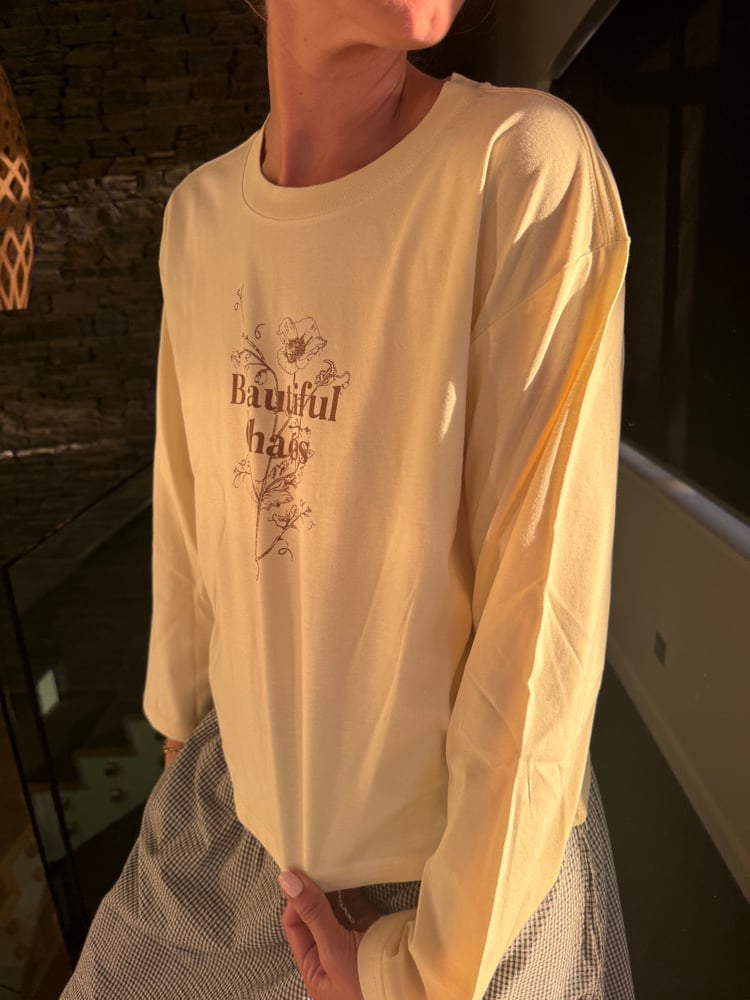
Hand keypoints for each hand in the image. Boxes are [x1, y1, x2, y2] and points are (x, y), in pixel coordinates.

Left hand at [279, 869, 384, 999]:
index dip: (295, 899)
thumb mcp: (333, 950)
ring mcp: (353, 941)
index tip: (299, 871)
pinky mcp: (372, 930)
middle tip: (314, 860)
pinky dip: (354, 888)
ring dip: (333, 887)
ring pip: (336, 908)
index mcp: (314, 967)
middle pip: (315, 914)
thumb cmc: (365, 982)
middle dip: (314, 889)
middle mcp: (331, 954)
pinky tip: (351, 871)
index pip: (295, 925)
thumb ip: (312, 914)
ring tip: (331, 861)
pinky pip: (358, 904)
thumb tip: (287, 880)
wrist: (412, 984)